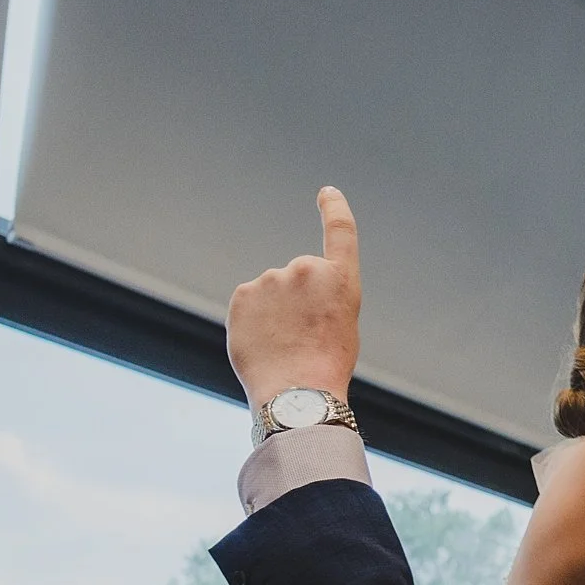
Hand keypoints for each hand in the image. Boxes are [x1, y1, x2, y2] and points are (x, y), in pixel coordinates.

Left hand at [226, 186, 362, 409]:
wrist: (297, 391)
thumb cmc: (325, 366)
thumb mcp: (340, 324)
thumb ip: (319, 298)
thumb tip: (282, 297)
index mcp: (341, 279)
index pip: (340, 231)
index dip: (334, 208)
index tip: (327, 193)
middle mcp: (306, 269)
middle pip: (298, 277)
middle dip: (296, 299)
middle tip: (302, 336)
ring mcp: (271, 279)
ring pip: (270, 292)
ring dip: (273, 313)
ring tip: (283, 345)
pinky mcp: (243, 294)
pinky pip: (248, 304)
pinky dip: (253, 321)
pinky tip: (263, 344)